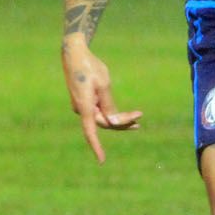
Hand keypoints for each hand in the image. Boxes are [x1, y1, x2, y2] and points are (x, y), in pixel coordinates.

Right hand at [61, 37, 141, 162]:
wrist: (74, 53)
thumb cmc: (90, 67)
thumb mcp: (104, 84)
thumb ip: (109, 104)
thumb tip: (112, 123)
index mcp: (84, 106)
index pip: (91, 131)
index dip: (96, 146)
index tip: (102, 160)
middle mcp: (81, 109)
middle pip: (103, 123)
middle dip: (121, 123)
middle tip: (139, 118)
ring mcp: (82, 106)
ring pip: (102, 118)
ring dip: (119, 119)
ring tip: (138, 119)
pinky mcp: (85, 101)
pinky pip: (99, 112)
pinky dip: (112, 113)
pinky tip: (124, 115)